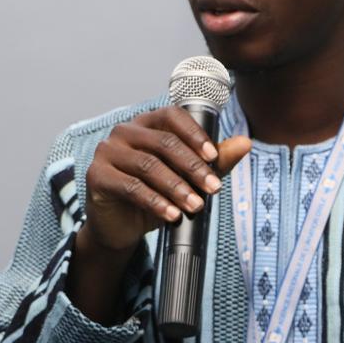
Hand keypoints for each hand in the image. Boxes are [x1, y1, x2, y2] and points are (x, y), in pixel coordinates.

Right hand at [82, 106, 250, 252]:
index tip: (213, 157)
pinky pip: (131, 187)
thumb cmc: (154, 194)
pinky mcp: (97, 176)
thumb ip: (214, 160)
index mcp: (146, 123)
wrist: (120, 227)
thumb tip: (246, 143)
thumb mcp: (188, 177)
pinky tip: (172, 215)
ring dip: (177, 187)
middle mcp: (124, 131)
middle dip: (192, 167)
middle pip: (163, 142)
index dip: (194, 134)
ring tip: (196, 206)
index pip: (172, 116)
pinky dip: (156, 202)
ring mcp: (107, 152)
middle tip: (213, 188)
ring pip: (149, 165)